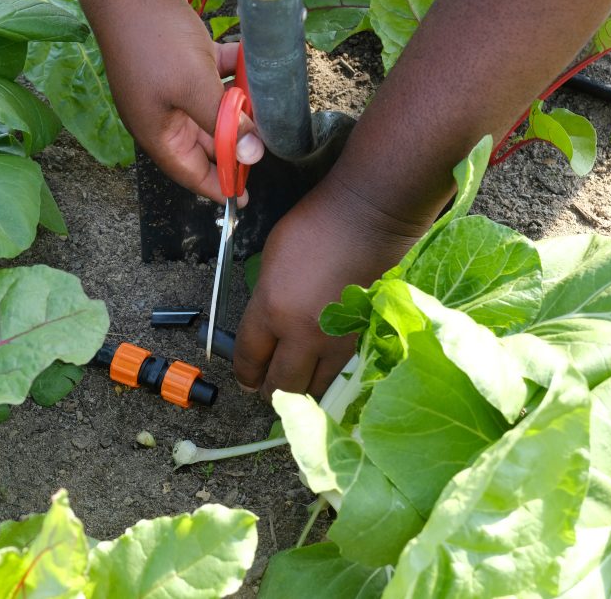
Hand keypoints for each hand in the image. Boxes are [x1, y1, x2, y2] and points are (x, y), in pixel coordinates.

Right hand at [93, 0, 262, 203]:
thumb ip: (224, 123)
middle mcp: (163, 115)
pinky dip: (231, 74)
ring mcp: (171, 86)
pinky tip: (252, 66)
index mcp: (158, 132)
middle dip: (235, 144)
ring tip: (265, 109)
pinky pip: (212, 76)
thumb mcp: (194, 88)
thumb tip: (253, 154)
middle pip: (205, 142)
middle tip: (265, 149)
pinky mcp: (180, 59)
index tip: (247, 195)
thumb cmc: (153, 41)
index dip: (219, 186)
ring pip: (212, 108)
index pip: (191, 173)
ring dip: (238, 107)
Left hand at [233, 180, 424, 397]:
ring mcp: (333, 340)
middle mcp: (300, 333)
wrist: (366, 220)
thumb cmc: (314, 228)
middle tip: (268, 390)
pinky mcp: (360, 340)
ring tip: (295, 386)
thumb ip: (264, 302)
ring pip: (312, 388)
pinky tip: (321, 375)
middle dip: (269, 391)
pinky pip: (339, 375)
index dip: (244, 375)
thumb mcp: (271, 262)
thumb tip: (264, 329)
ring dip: (300, 391)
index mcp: (271, 309)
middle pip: (280, 385)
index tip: (246, 380)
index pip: (249, 358)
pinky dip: (327, 380)